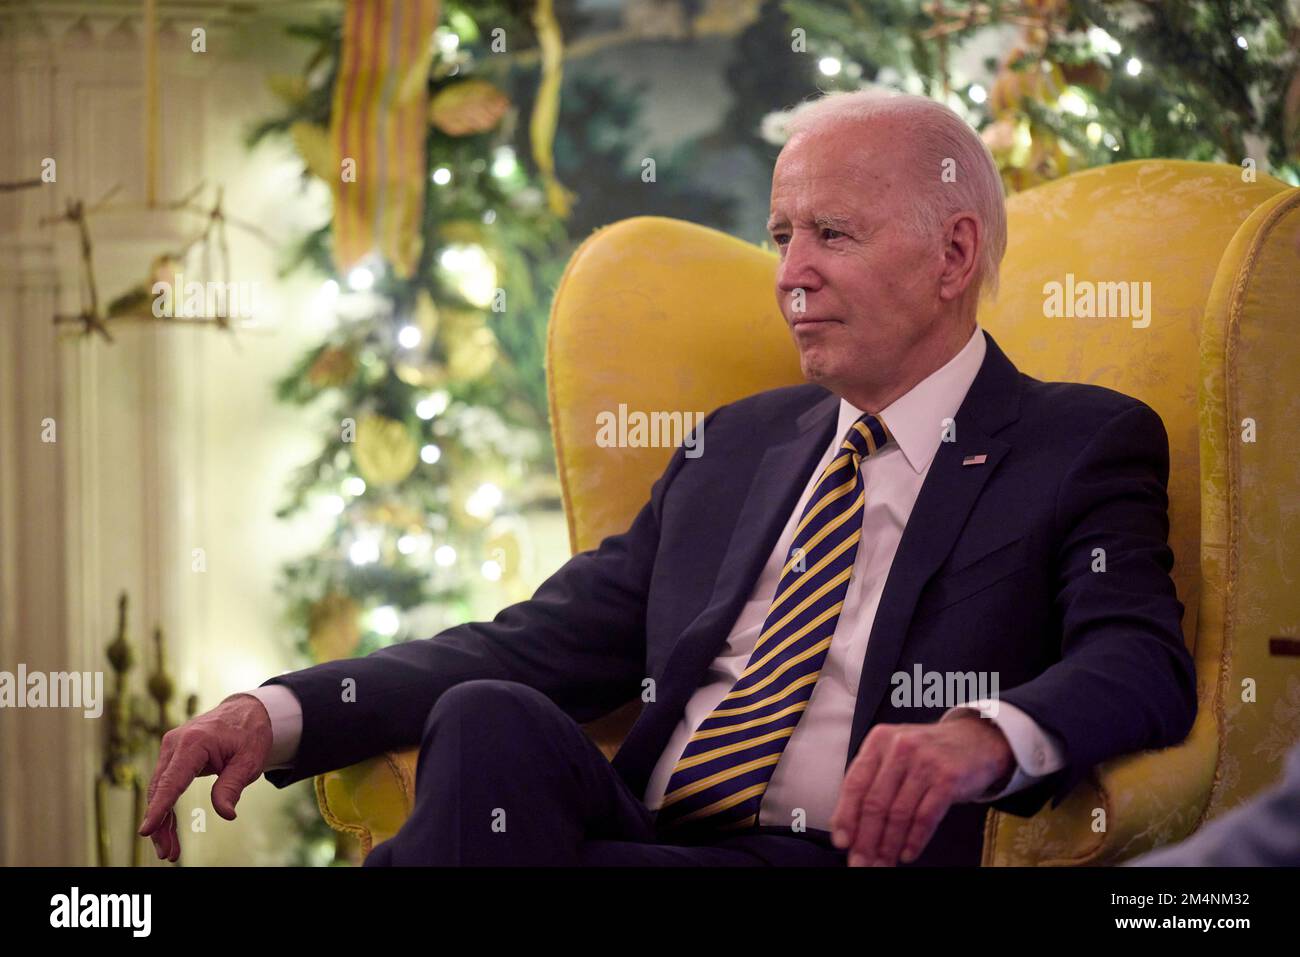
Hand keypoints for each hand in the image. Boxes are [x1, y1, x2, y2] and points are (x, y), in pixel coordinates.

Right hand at [137, 694, 273, 861]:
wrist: (247, 712)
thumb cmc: (250, 735)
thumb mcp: (249, 761)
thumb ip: (232, 786)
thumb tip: (226, 814)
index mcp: (194, 742)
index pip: (172, 780)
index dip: (159, 808)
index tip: (146, 830)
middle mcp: (176, 743)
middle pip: (161, 789)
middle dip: (161, 824)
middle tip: (168, 854)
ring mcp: (171, 748)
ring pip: (160, 790)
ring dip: (162, 821)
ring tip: (169, 851)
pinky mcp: (173, 755)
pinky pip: (166, 785)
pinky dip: (167, 808)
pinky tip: (169, 830)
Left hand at [829, 716, 1013, 865]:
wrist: (976, 740)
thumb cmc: (928, 752)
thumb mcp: (895, 753)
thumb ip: (872, 780)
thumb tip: (848, 825)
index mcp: (879, 741)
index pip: (854, 784)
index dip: (845, 817)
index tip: (842, 842)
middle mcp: (900, 748)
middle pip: (875, 803)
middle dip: (866, 840)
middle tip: (861, 863)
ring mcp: (925, 762)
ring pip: (899, 814)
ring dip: (889, 845)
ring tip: (883, 863)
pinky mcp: (948, 778)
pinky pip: (925, 817)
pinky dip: (914, 841)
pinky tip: (907, 854)